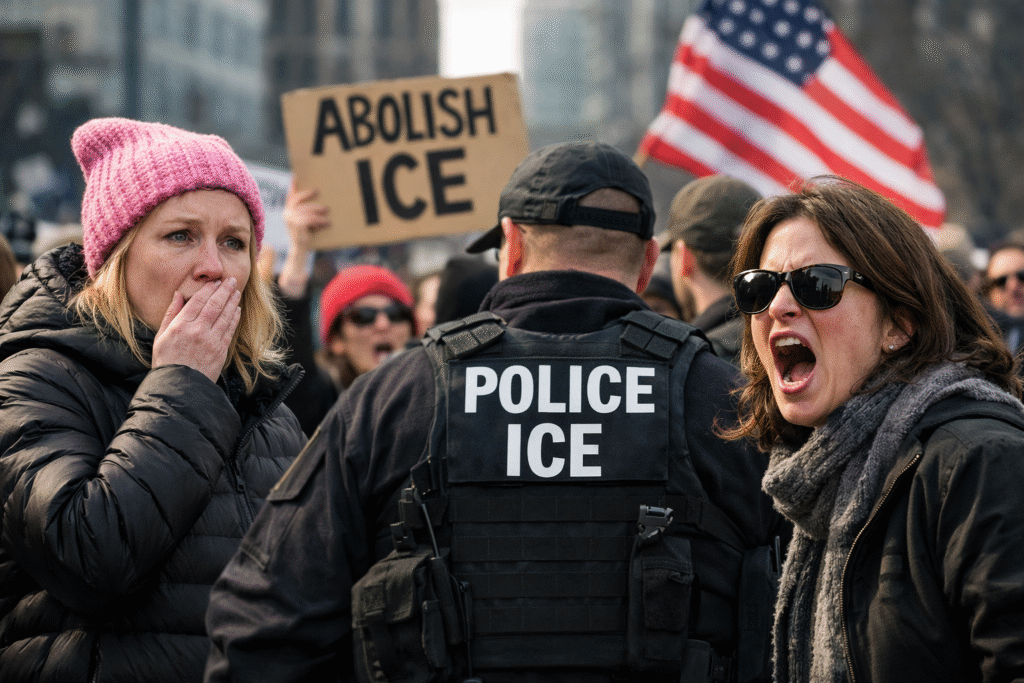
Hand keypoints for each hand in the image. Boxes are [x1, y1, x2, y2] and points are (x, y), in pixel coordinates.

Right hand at [151, 277, 241, 382]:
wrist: (180, 386)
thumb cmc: (167, 361)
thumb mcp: (161, 336)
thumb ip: (170, 314)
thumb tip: (178, 294)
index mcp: (180, 326)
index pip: (197, 301)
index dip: (208, 289)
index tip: (215, 282)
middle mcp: (197, 331)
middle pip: (214, 305)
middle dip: (224, 290)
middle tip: (231, 280)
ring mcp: (211, 341)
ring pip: (225, 315)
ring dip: (232, 301)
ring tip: (236, 291)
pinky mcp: (221, 350)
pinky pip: (230, 329)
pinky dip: (234, 317)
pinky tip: (237, 309)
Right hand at [278, 181, 329, 297]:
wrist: (301, 252)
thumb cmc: (307, 236)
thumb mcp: (307, 222)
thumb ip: (306, 211)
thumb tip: (317, 196)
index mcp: (288, 211)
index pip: (291, 196)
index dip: (294, 186)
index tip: (296, 175)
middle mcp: (286, 214)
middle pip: (299, 200)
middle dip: (310, 197)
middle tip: (321, 196)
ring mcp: (290, 220)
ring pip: (307, 210)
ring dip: (318, 212)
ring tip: (327, 213)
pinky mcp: (297, 226)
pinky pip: (310, 219)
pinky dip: (320, 221)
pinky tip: (327, 223)